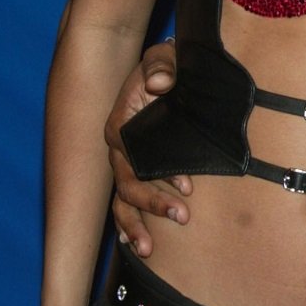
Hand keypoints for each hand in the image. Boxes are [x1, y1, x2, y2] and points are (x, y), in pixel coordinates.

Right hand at [105, 40, 191, 255]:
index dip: (156, 175)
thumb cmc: (166, 64)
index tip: (187, 186)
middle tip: (182, 217)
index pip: (132, 156)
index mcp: (120, 124)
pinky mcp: (137, 171)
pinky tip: (134, 244)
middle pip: (127, 185)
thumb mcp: (164, 57)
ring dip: (135, 223)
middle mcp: (119, 149)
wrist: (167, 69)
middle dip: (152, 204)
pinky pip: (124, 202)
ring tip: (148, 249)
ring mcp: (126, 163)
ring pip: (122, 200)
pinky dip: (127, 223)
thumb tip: (160, 82)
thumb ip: (161, 65)